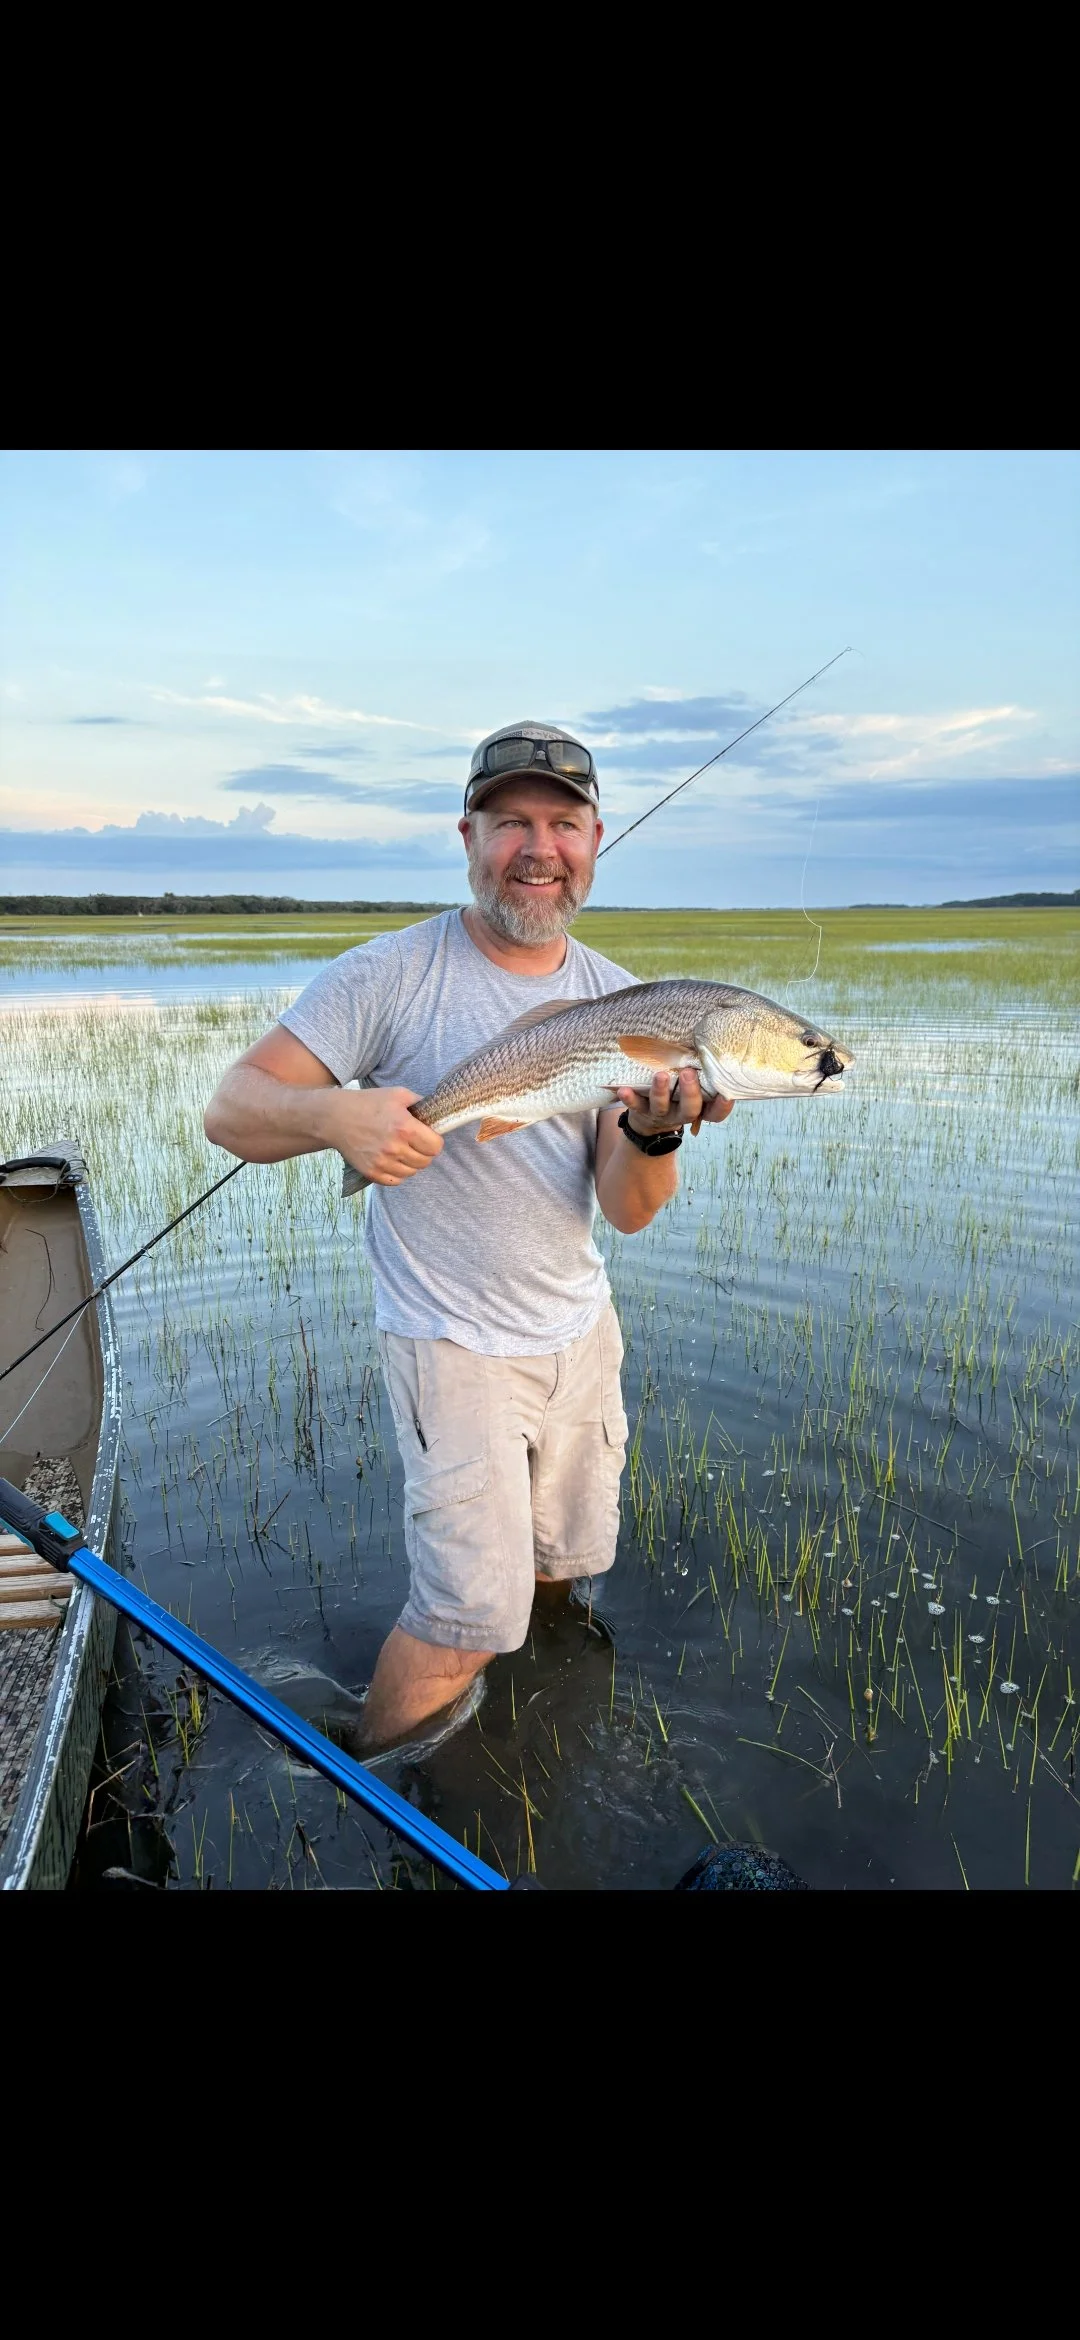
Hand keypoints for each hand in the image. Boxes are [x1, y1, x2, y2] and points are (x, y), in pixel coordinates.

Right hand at [326, 1087, 442, 1186]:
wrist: (336, 1118)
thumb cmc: (368, 1103)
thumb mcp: (398, 1094)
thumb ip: (420, 1103)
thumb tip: (437, 1113)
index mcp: (405, 1127)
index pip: (435, 1146)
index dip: (434, 1140)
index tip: (428, 1136)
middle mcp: (395, 1148)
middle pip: (425, 1161)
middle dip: (424, 1152)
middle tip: (415, 1143)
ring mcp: (382, 1162)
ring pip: (412, 1172)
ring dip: (411, 1163)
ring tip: (403, 1150)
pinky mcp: (372, 1172)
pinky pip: (396, 1181)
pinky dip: (398, 1173)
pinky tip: (393, 1160)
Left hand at [613, 1068, 733, 1136]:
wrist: (650, 1119)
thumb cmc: (679, 1093)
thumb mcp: (694, 1086)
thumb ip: (703, 1071)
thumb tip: (714, 1038)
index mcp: (700, 1107)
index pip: (715, 1112)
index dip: (722, 1107)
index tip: (727, 1096)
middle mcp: (682, 1112)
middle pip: (690, 1109)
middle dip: (690, 1092)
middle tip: (689, 1073)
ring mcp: (661, 1113)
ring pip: (661, 1105)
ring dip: (661, 1091)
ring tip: (661, 1075)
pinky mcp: (641, 1110)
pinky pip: (634, 1105)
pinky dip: (629, 1098)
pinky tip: (623, 1089)